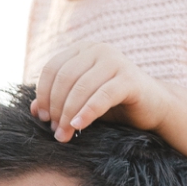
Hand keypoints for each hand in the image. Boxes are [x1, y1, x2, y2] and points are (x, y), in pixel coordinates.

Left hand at [32, 42, 171, 143]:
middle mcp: (99, 50)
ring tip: (63, 135)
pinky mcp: (130, 79)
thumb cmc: (113, 104)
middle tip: (54, 130)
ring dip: (68, 114)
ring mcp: (116, 61)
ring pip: (81, 88)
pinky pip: (102, 96)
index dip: (42, 94)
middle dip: (55, 107)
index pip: (52, 68)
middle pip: (64, 78)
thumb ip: (58, 101)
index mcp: (83, 50)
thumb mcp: (81, 102)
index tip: (41, 117)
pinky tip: (78, 126)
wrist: (154, 107)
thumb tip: (32, 109)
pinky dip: (87, 112)